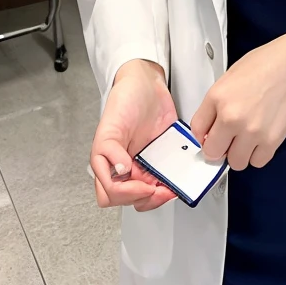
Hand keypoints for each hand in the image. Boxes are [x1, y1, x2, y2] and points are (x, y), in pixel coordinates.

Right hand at [90, 59, 178, 212]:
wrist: (147, 83)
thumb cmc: (125, 99)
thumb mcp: (110, 124)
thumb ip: (109, 150)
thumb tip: (120, 171)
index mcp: (108, 162)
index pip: (110, 194)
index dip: (127, 194)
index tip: (143, 186)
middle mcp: (125, 167)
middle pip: (129, 201)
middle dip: (145, 199)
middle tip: (159, 189)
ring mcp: (143, 164)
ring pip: (146, 197)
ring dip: (158, 198)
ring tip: (169, 188)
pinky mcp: (161, 159)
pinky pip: (165, 181)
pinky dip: (171, 185)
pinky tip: (176, 179)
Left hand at [191, 27, 285, 170]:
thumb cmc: (265, 65)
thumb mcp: (229, 78)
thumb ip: (215, 104)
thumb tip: (209, 127)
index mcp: (217, 98)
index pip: (197, 131)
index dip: (203, 135)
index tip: (209, 136)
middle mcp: (231, 117)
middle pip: (213, 152)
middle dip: (219, 148)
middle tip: (228, 140)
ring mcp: (251, 131)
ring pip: (236, 162)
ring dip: (240, 153)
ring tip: (247, 138)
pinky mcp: (271, 140)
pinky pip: (258, 161)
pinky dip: (258, 154)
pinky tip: (261, 139)